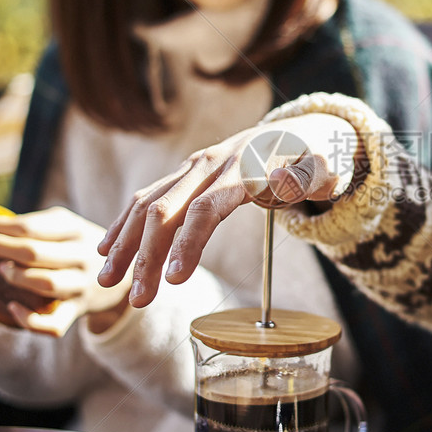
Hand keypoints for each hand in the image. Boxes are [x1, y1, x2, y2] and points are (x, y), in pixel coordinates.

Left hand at [0, 206, 132, 336]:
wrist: (121, 275)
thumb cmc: (78, 245)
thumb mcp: (66, 226)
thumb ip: (33, 222)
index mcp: (77, 230)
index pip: (33, 227)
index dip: (3, 227)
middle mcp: (82, 257)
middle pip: (36, 253)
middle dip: (4, 247)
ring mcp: (82, 286)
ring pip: (47, 284)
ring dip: (17, 277)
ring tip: (1, 269)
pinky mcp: (77, 311)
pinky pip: (53, 324)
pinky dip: (30, 319)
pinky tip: (12, 307)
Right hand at [97, 114, 355, 307]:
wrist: (297, 131)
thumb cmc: (314, 159)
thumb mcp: (325, 167)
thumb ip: (311, 176)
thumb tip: (287, 177)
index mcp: (241, 169)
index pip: (206, 209)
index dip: (188, 244)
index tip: (174, 281)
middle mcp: (208, 165)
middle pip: (166, 210)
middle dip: (147, 256)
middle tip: (139, 300)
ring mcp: (191, 168)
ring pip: (147, 204)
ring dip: (124, 243)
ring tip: (107, 282)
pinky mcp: (183, 175)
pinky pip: (146, 198)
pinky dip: (123, 224)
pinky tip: (105, 251)